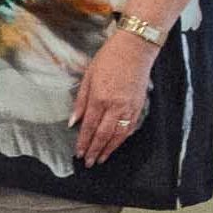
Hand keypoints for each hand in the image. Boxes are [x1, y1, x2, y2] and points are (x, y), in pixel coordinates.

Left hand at [70, 30, 155, 166]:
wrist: (135, 49)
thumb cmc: (108, 60)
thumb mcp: (87, 77)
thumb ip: (80, 102)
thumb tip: (73, 122)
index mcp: (99, 98)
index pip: (89, 127)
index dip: (84, 143)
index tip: (79, 153)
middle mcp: (115, 106)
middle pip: (104, 135)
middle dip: (95, 151)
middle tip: (89, 162)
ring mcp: (129, 107)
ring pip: (119, 135)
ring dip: (109, 149)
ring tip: (101, 159)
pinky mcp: (139, 106)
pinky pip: (130, 127)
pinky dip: (122, 139)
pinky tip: (116, 145)